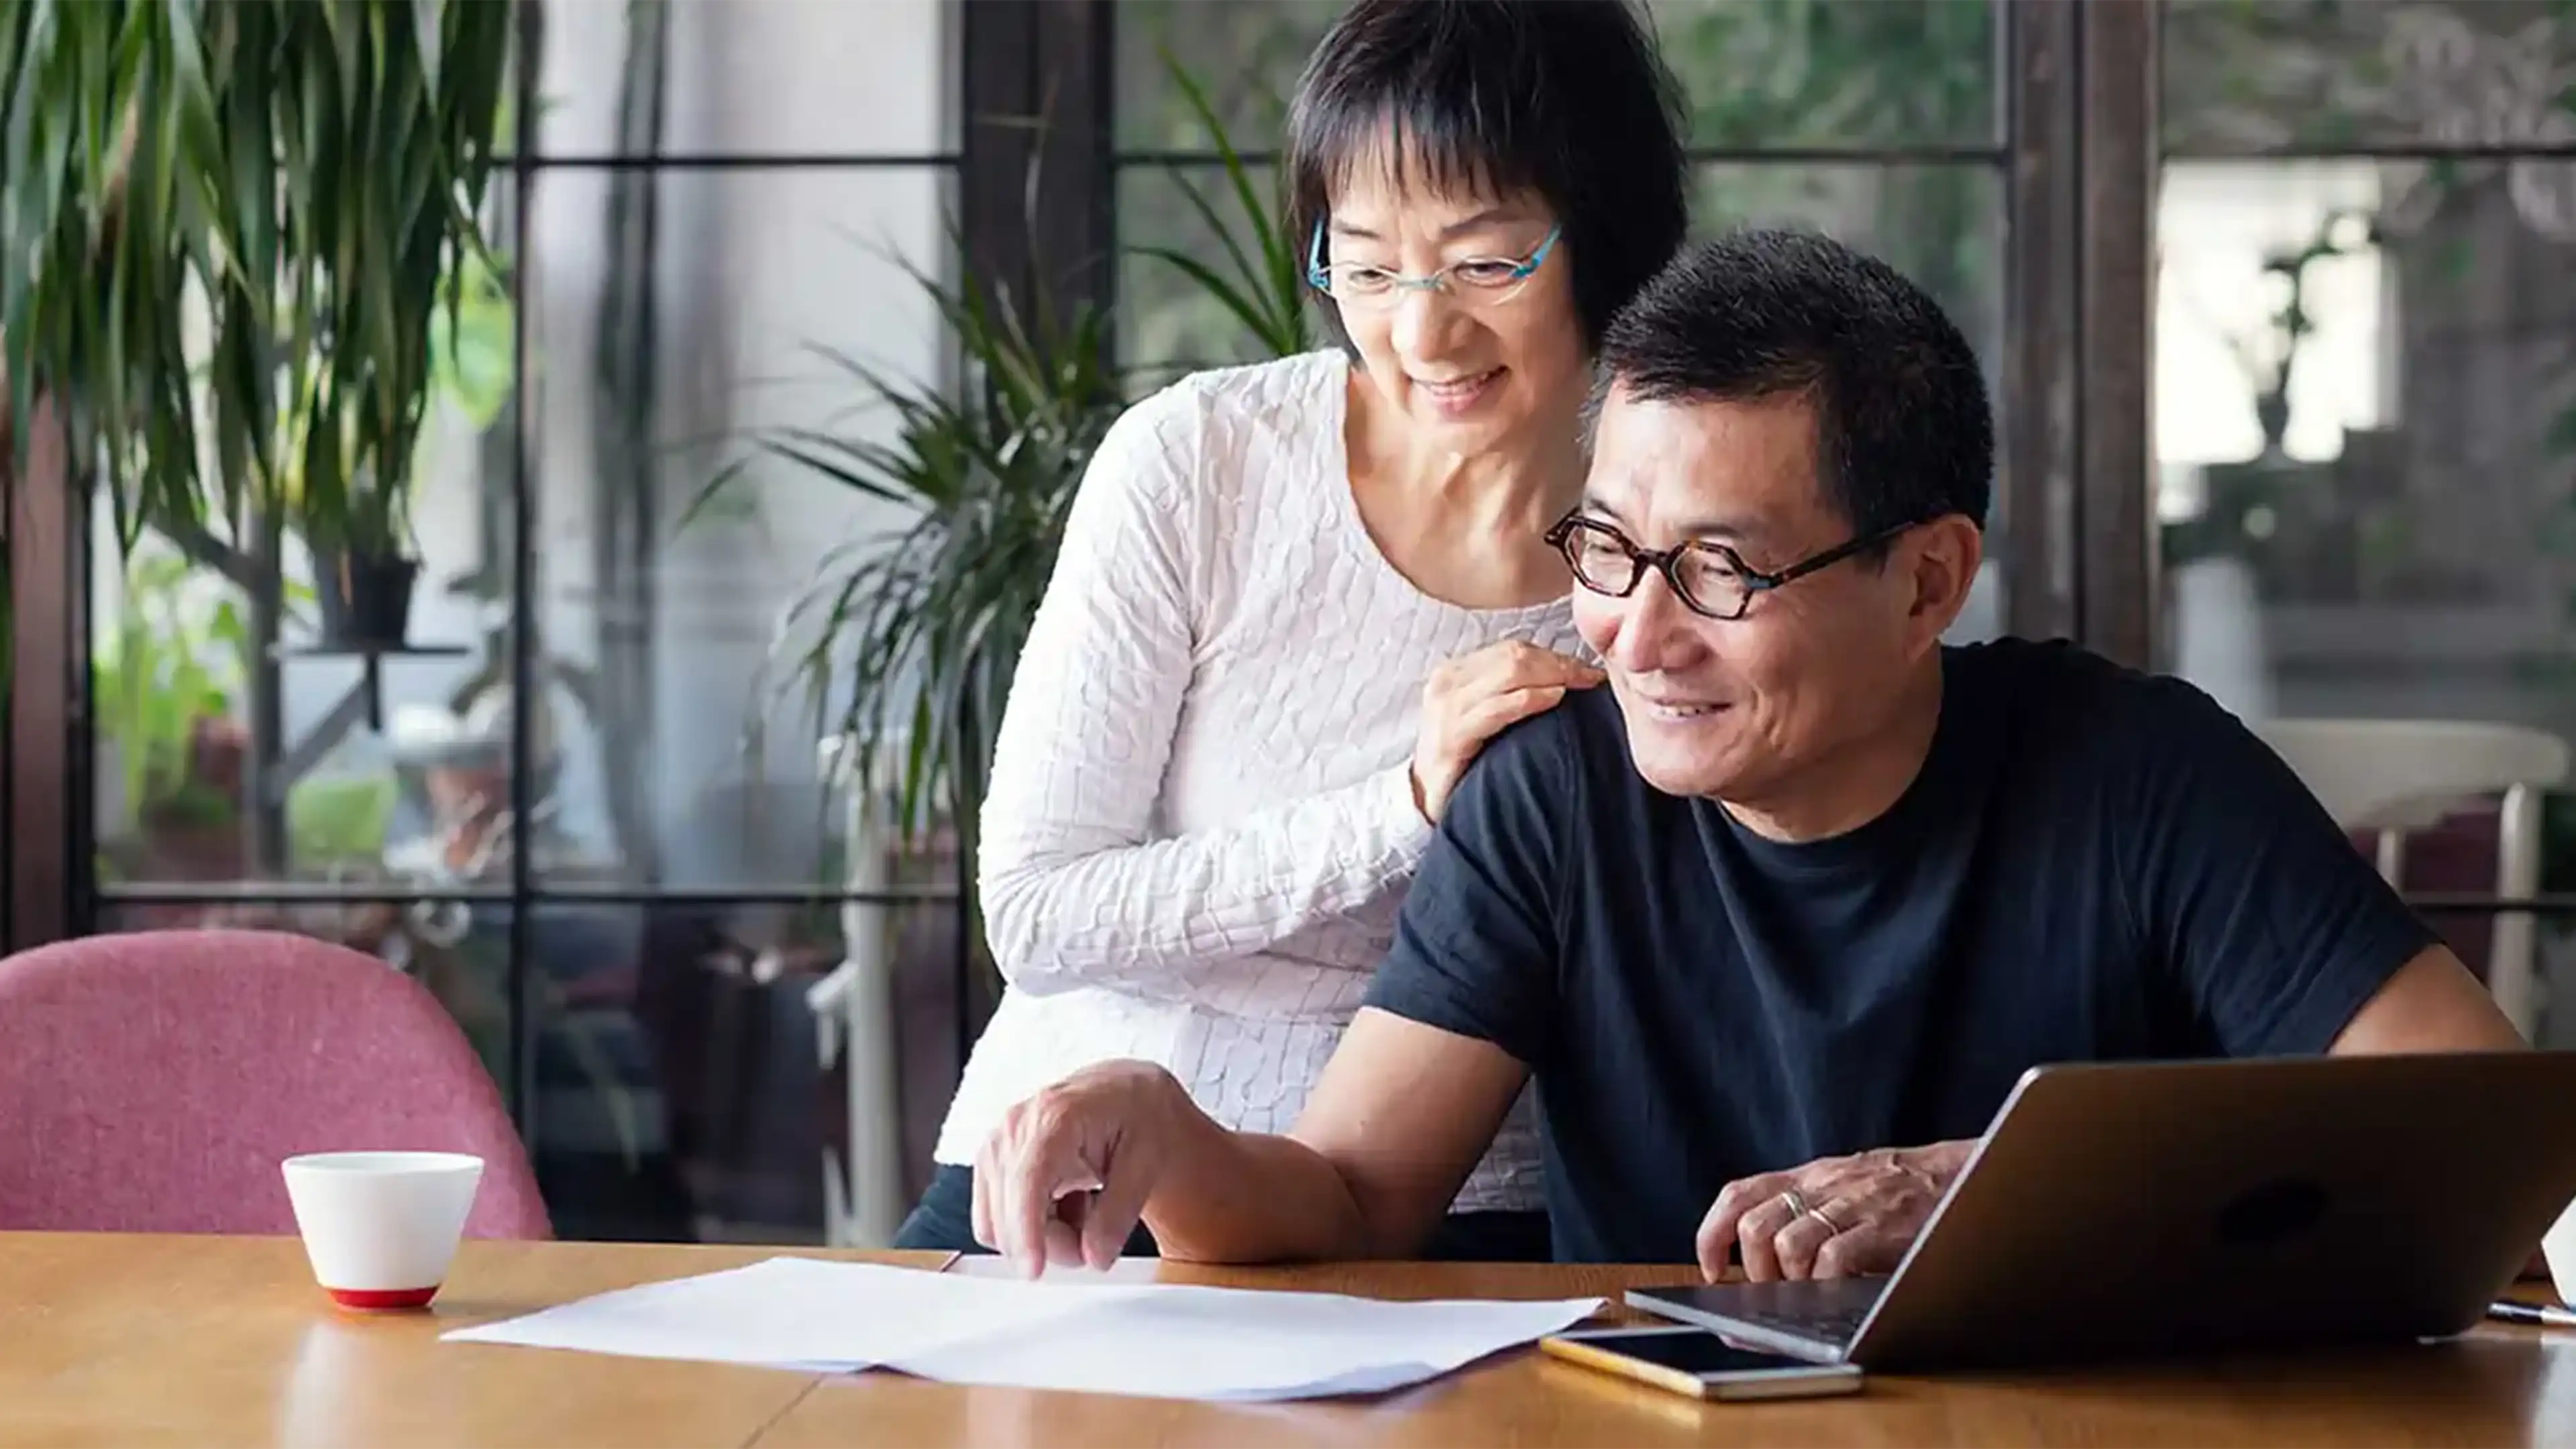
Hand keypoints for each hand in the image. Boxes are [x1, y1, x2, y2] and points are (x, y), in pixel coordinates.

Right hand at [973, 1060, 1190, 1277]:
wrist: (1124, 1095)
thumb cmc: (1136, 1117)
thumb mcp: (1147, 1162)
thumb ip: (1120, 1213)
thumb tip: (1095, 1256)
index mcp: (1054, 1117)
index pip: (1027, 1182)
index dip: (1025, 1231)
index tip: (1034, 1270)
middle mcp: (1014, 1128)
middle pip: (1010, 1214)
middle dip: (1053, 1241)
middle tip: (1097, 1235)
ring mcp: (997, 1145)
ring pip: (999, 1224)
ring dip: (1043, 1235)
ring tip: (1084, 1208)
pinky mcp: (991, 1163)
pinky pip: (997, 1218)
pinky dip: (1031, 1225)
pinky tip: (1064, 1203)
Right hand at [1409, 641, 1603, 821]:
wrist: (1423, 799)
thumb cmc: (1461, 758)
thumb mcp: (1480, 715)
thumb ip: (1506, 692)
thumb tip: (1561, 679)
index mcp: (1455, 672)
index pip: (1512, 650)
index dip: (1553, 655)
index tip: (1587, 669)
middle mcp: (1448, 681)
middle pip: (1514, 656)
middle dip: (1559, 663)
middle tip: (1591, 676)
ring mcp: (1448, 706)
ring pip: (1509, 673)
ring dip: (1554, 675)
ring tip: (1582, 684)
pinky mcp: (1453, 735)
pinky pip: (1498, 708)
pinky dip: (1531, 699)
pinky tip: (1556, 699)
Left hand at [1695, 1140, 1975, 1282]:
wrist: (1961, 1175)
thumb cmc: (1899, 1192)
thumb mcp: (1843, 1188)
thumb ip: (1806, 1213)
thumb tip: (1762, 1266)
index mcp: (1808, 1175)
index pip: (1739, 1194)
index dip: (1713, 1233)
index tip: (1713, 1269)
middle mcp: (1822, 1186)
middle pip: (1755, 1225)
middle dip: (1754, 1269)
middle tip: (1771, 1290)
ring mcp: (1851, 1206)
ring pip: (1787, 1243)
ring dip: (1787, 1279)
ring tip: (1805, 1292)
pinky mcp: (1883, 1228)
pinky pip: (1834, 1257)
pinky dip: (1824, 1280)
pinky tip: (1835, 1289)